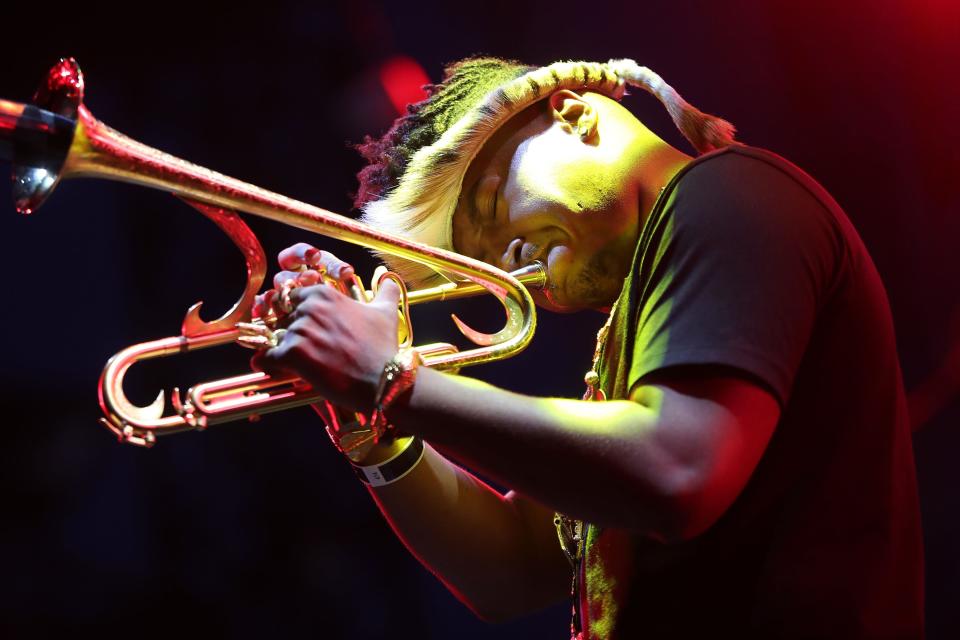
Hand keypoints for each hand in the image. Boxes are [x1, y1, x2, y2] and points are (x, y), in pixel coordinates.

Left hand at [253, 242, 401, 411]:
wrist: (383, 379)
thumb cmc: (383, 347)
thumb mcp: (386, 313)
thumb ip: (385, 292)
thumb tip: (389, 280)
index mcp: (324, 294)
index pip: (295, 299)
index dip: (301, 316)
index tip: (309, 330)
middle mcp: (309, 308)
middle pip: (285, 320)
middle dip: (291, 334)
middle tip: (307, 350)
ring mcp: (300, 330)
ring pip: (276, 340)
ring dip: (283, 352)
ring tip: (297, 365)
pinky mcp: (292, 354)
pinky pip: (268, 359)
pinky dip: (271, 366)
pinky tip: (280, 371)